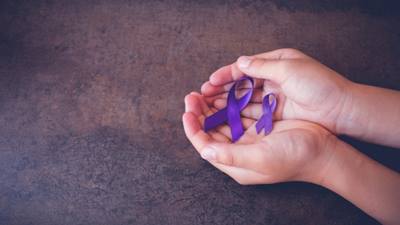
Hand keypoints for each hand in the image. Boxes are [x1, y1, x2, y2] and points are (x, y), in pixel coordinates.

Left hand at [182, 92, 336, 184]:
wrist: (323, 152)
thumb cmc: (293, 158)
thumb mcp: (260, 159)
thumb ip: (231, 156)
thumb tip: (203, 150)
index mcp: (235, 163)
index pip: (205, 145)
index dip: (193, 128)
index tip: (187, 111)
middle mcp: (239, 151)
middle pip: (211, 130)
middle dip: (200, 113)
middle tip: (192, 95)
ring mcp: (249, 138)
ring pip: (223, 120)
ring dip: (212, 106)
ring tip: (204, 91)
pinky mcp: (260, 126)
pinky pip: (238, 113)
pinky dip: (230, 103)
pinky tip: (224, 92)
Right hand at [201, 48, 352, 133]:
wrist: (340, 109)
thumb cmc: (318, 84)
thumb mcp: (289, 69)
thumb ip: (262, 66)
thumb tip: (239, 62)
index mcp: (277, 62)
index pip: (245, 67)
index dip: (226, 74)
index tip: (209, 82)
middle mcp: (273, 78)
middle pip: (242, 84)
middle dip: (222, 90)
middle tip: (203, 96)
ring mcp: (274, 96)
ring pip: (245, 99)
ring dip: (228, 102)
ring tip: (209, 108)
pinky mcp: (277, 112)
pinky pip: (254, 112)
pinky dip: (240, 113)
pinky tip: (226, 117)